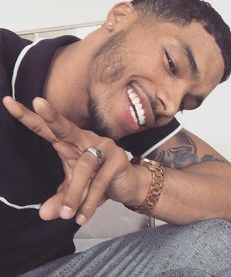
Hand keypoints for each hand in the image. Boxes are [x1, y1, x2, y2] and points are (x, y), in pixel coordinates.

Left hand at [3, 96, 146, 224]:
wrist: (128, 185)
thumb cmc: (97, 181)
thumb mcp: (75, 190)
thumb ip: (60, 198)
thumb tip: (44, 214)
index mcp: (71, 143)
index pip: (48, 130)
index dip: (30, 118)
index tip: (8, 103)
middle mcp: (86, 140)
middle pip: (66, 128)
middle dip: (52, 117)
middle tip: (38, 103)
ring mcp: (103, 147)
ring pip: (84, 166)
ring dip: (74, 193)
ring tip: (66, 215)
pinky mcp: (117, 159)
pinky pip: (100, 181)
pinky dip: (90, 201)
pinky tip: (82, 217)